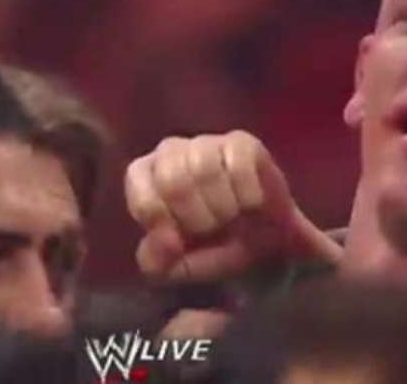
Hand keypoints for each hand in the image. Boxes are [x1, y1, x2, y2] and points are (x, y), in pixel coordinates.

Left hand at [126, 130, 341, 282]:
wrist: (266, 240)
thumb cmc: (215, 245)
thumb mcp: (180, 264)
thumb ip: (158, 260)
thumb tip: (165, 243)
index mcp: (144, 175)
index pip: (140, 185)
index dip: (160, 218)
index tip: (179, 243)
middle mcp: (171, 152)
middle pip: (173, 178)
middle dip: (196, 216)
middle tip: (212, 230)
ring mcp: (207, 144)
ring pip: (205, 168)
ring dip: (222, 205)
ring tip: (232, 217)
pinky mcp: (242, 143)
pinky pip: (239, 165)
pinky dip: (246, 194)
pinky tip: (251, 204)